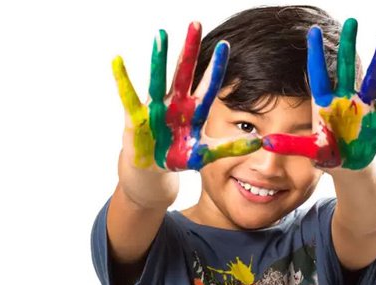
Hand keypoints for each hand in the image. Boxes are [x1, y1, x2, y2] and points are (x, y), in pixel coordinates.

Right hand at [111, 22, 261, 170]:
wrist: (154, 170)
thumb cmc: (178, 156)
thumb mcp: (205, 154)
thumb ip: (229, 147)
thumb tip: (259, 141)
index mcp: (193, 111)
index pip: (207, 86)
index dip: (215, 68)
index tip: (225, 46)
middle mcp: (175, 104)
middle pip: (184, 73)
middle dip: (190, 49)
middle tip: (196, 23)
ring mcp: (156, 108)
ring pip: (159, 78)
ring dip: (160, 57)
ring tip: (162, 34)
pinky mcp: (137, 118)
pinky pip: (128, 96)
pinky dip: (122, 79)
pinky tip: (117, 61)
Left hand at [262, 19, 375, 169]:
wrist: (350, 167)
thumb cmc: (328, 156)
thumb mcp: (310, 152)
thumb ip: (291, 145)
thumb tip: (266, 143)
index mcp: (325, 105)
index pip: (318, 76)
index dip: (316, 55)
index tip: (313, 32)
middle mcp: (345, 99)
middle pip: (347, 68)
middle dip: (349, 46)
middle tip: (351, 20)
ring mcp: (365, 106)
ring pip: (372, 78)